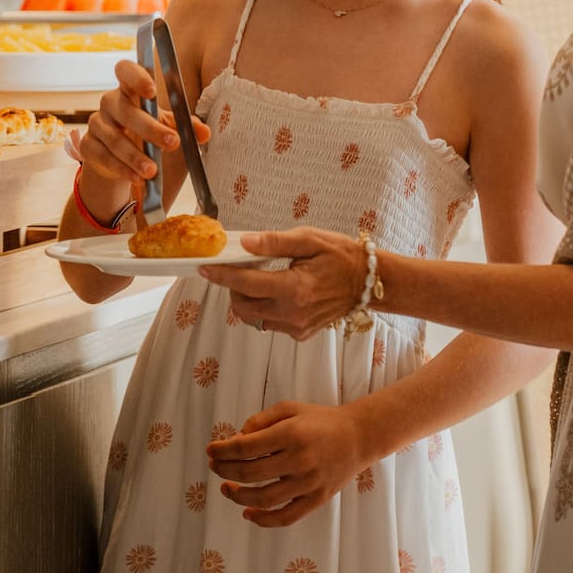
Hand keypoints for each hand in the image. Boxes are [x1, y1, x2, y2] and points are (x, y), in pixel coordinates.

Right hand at [67, 59, 209, 209]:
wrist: (118, 158)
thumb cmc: (145, 131)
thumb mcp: (167, 125)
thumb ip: (185, 126)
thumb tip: (205, 133)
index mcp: (129, 89)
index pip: (125, 70)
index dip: (136, 77)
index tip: (152, 91)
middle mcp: (110, 103)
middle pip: (125, 110)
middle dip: (150, 128)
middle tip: (172, 143)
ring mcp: (97, 124)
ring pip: (114, 138)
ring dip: (135, 156)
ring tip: (152, 171)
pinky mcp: (88, 146)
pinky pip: (102, 157)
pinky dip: (121, 169)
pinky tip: (136, 178)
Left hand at [201, 228, 364, 338]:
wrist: (367, 282)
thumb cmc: (340, 256)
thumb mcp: (309, 239)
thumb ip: (274, 243)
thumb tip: (245, 243)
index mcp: (295, 288)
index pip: (246, 283)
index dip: (222, 275)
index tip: (206, 268)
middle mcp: (294, 312)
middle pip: (242, 307)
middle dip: (233, 289)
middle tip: (240, 271)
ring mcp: (297, 326)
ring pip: (254, 318)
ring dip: (248, 299)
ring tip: (260, 280)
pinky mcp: (300, 333)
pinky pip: (270, 323)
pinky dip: (264, 308)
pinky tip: (277, 292)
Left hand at [207, 401, 374, 527]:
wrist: (359, 437)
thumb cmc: (321, 420)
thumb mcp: (291, 409)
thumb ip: (261, 420)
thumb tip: (236, 439)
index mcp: (291, 434)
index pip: (245, 447)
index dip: (222, 450)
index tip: (211, 450)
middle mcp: (299, 459)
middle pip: (249, 473)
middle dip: (225, 471)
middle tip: (215, 467)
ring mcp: (309, 482)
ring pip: (263, 498)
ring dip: (237, 496)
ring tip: (226, 489)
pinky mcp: (317, 499)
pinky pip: (286, 517)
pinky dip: (264, 520)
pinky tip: (247, 513)